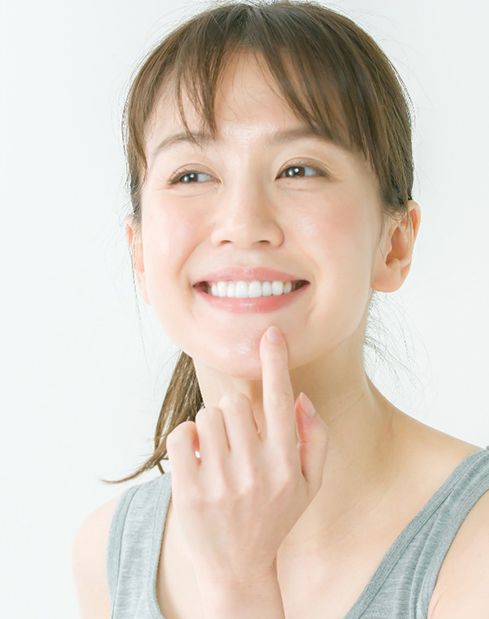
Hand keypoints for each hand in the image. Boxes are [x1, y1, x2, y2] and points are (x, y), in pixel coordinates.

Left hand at [165, 324, 328, 586]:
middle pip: (235, 401)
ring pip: (208, 416)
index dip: (276, 362)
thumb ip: (314, 438)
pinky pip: (182, 434)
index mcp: (286, 463)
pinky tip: (195, 457)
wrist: (238, 569)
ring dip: (211, 426)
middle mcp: (256, 470)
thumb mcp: (309, 485)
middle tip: (235, 437)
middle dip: (233, 411)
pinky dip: (185, 437)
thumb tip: (301, 397)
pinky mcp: (189, 491)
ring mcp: (221, 482)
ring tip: (217, 453)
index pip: (281, 400)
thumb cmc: (274, 518)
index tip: (271, 333)